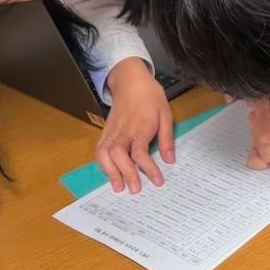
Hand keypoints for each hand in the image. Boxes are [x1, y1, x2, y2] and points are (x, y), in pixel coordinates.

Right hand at [94, 63, 174, 193]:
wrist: (130, 80)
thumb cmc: (150, 96)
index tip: (157, 182)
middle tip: (135, 190)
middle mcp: (123, 131)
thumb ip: (166, 138)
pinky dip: (102, 163)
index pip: (141, 152)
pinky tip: (109, 173)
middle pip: (119, 155)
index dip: (148, 169)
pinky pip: (99, 149)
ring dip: (110, 172)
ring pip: (104, 153)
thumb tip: (170, 160)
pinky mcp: (105, 131)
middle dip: (126, 174)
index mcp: (140, 126)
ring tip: (118, 187)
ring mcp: (112, 131)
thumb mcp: (166, 113)